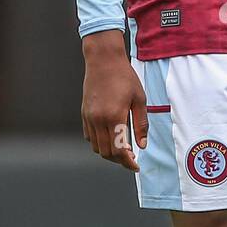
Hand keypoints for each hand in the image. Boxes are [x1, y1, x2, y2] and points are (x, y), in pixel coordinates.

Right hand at [81, 30, 147, 170]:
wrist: (103, 60)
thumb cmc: (124, 77)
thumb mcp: (139, 99)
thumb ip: (141, 124)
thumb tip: (142, 145)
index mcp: (115, 116)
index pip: (119, 150)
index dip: (128, 162)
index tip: (136, 165)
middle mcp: (99, 119)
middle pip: (107, 152)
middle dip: (120, 160)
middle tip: (132, 158)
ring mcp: (89, 117)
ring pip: (96, 147)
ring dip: (109, 153)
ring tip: (122, 149)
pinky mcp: (84, 113)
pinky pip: (89, 136)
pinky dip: (99, 143)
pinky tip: (110, 138)